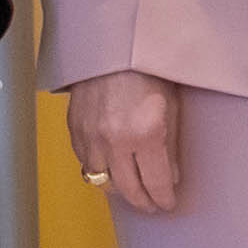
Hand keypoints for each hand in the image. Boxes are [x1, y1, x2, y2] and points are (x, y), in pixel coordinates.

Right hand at [70, 70, 185, 216]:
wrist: (111, 42)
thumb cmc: (148, 67)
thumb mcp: (172, 104)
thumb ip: (171, 145)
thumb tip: (171, 177)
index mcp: (146, 133)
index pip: (156, 183)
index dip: (164, 198)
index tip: (168, 204)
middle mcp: (116, 140)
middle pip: (128, 190)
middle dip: (143, 202)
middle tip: (152, 205)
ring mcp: (91, 136)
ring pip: (102, 182)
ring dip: (119, 190)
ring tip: (132, 190)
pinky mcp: (75, 129)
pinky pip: (85, 163)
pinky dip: (99, 170)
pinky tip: (111, 169)